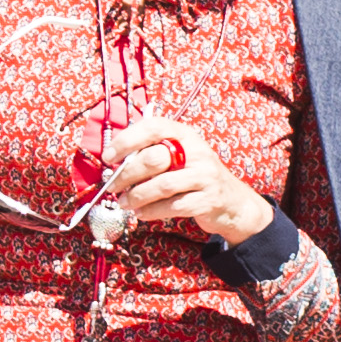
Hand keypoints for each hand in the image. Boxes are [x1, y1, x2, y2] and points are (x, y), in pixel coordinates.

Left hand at [103, 106, 271, 246]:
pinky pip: (173, 207)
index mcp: (185, 134)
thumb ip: (151, 154)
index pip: (153, 127)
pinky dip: (151, 212)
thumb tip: (114, 165)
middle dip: (127, 175)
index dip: (126, 140)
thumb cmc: (194, 176)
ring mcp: (205, 175)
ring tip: (124, 203)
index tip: (108, 157)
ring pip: (162, 185)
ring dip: (137, 196)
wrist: (232, 201)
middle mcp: (197, 151)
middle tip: (113, 187)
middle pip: (154, 158)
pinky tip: (141, 214)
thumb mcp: (178, 157)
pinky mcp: (208, 200)